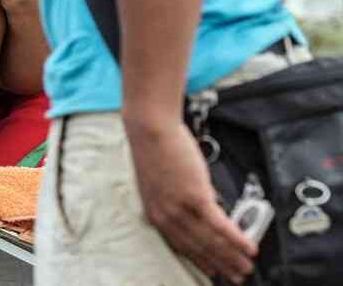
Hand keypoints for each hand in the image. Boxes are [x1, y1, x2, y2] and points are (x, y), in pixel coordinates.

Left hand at [125, 117, 256, 283]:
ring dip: (231, 256)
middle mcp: (166, 216)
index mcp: (155, 214)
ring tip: (246, 267)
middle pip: (198, 247)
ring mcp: (180, 207)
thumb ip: (175, 200)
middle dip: (219, 264)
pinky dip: (237, 238)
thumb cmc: (155, 149)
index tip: (213, 271)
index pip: (180, 246)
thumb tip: (200, 206)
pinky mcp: (195, 196)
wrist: (150, 130)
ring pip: (211, 240)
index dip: (200, 261)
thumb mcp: (159, 182)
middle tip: (236, 276)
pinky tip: (250, 247)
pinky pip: (220, 224)